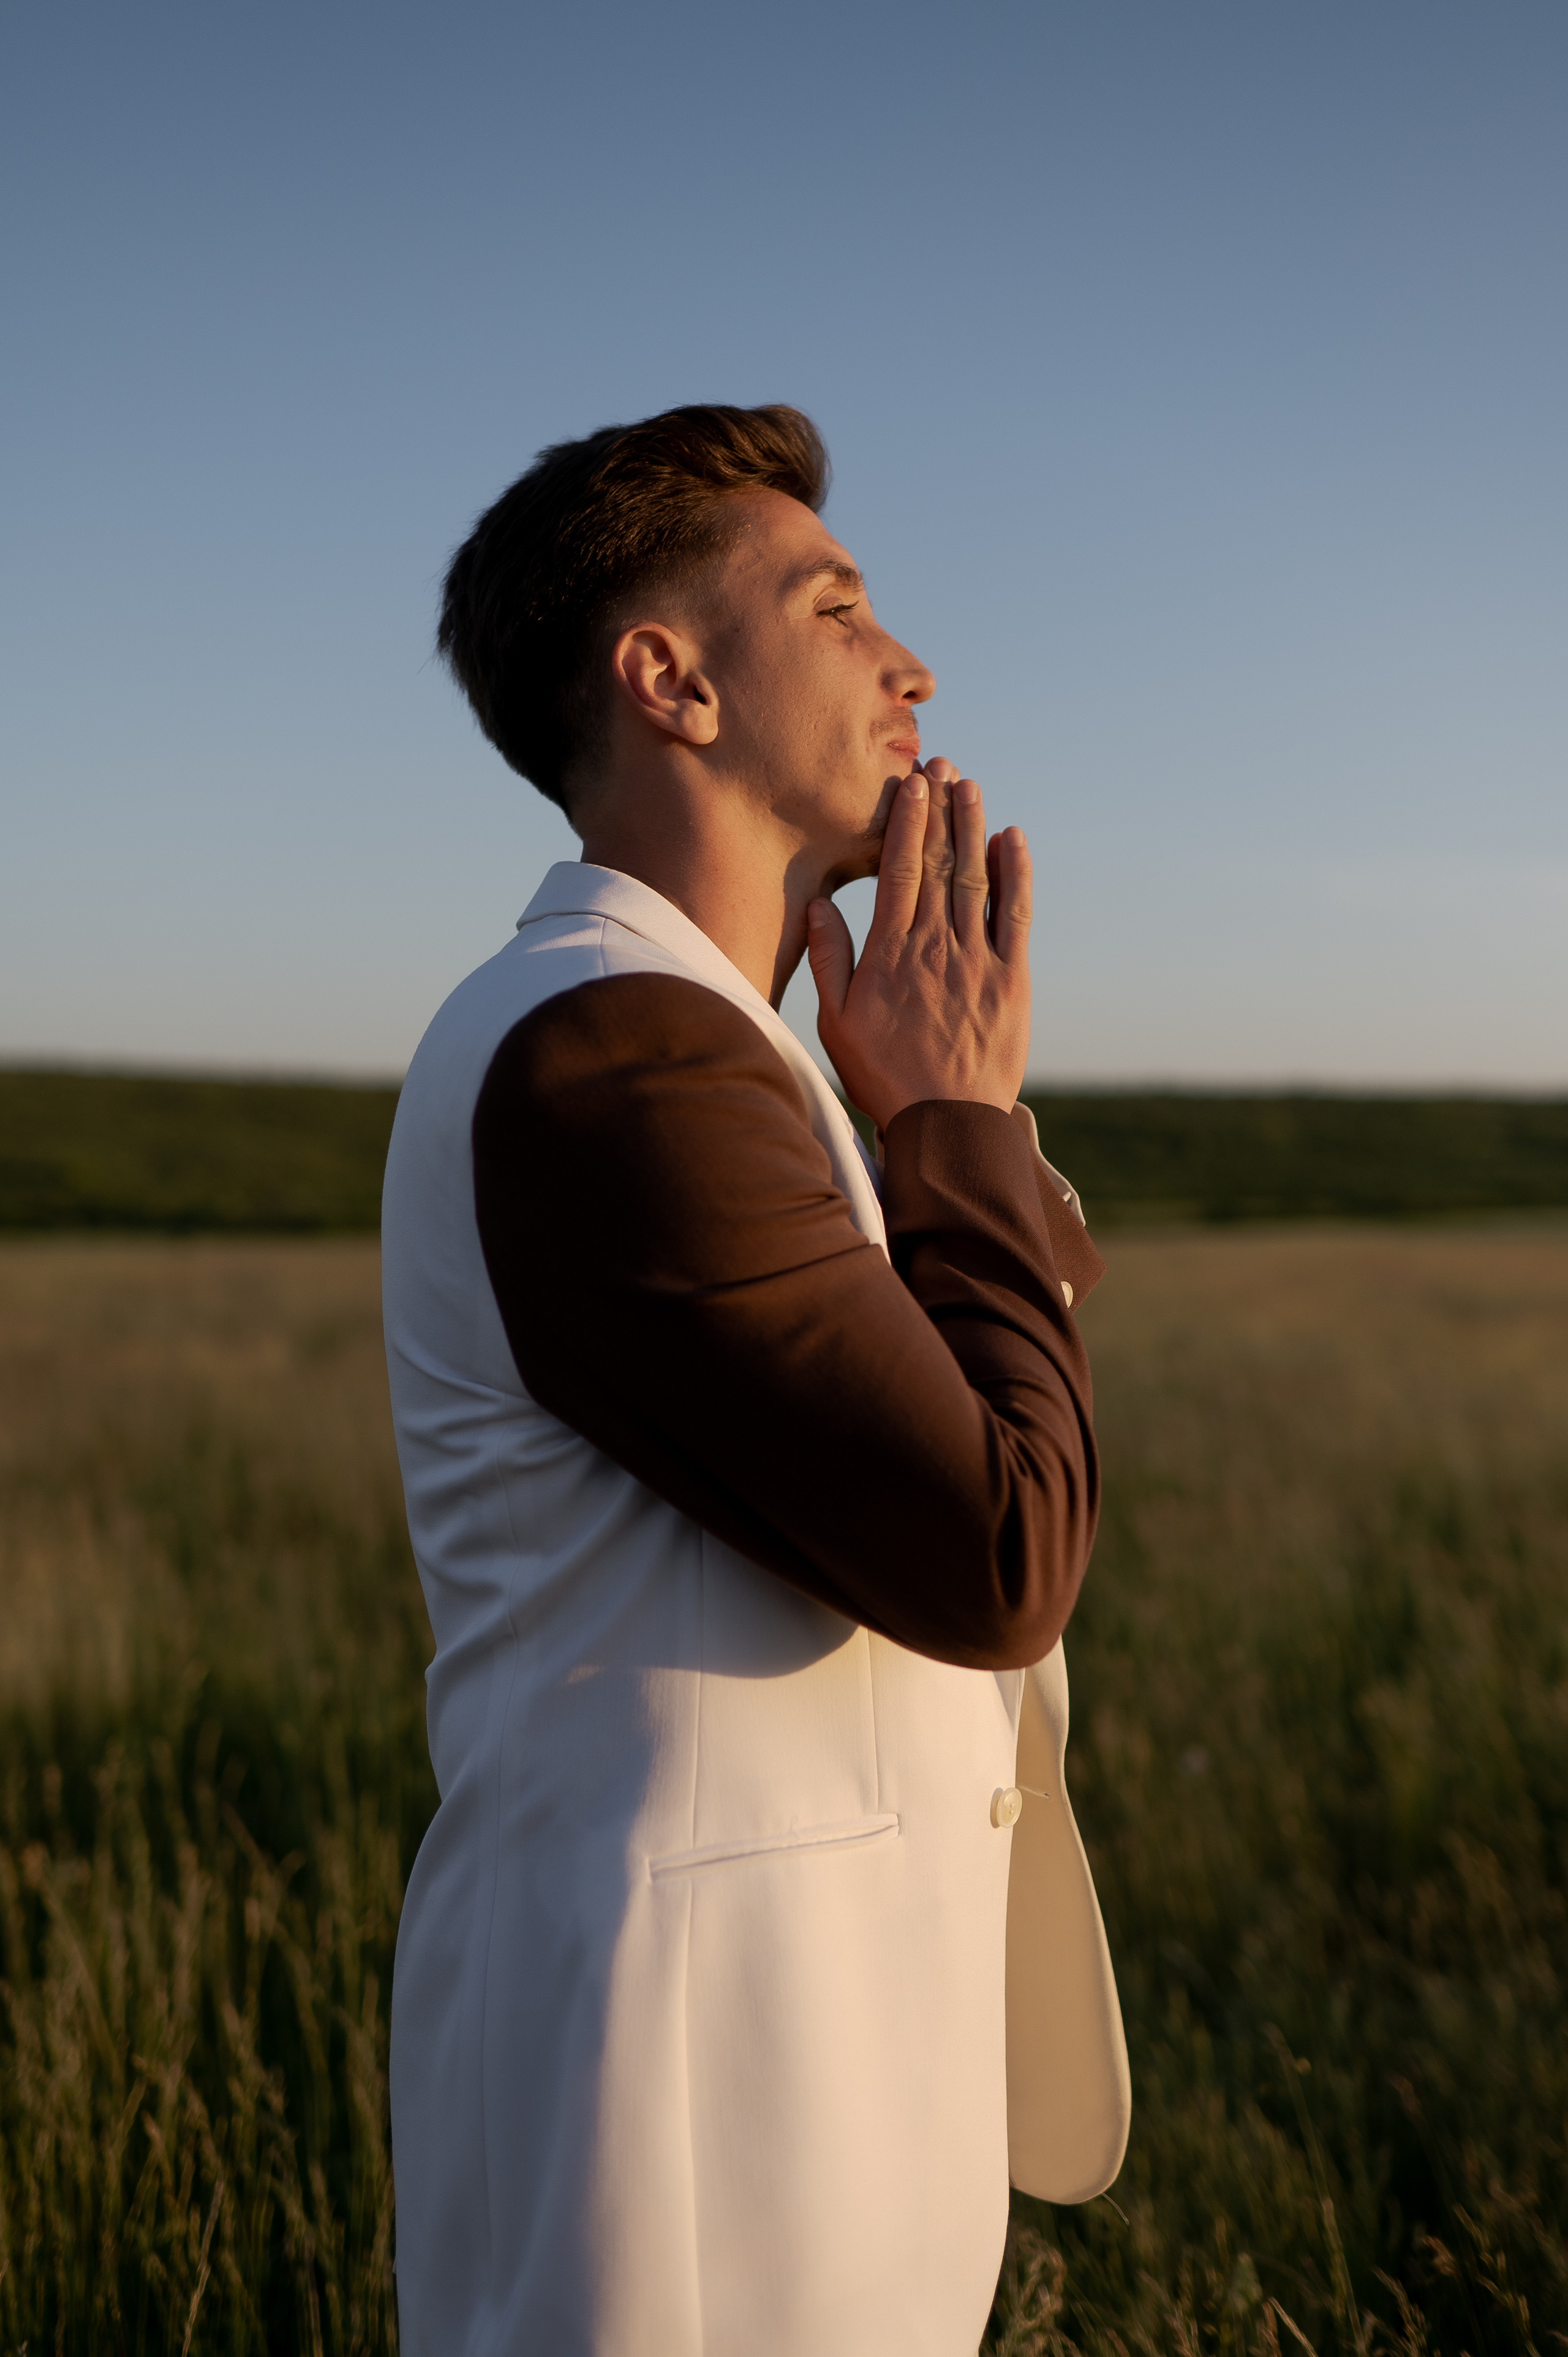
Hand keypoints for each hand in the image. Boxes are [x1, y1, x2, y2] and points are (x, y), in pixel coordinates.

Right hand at [807, 758, 1031, 1132]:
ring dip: (974, 827)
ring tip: (972, 787)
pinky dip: (1016, 874)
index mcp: (891, 953)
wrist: (946, 1124)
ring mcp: (978, 960)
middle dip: (941, 810)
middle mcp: (936, 946)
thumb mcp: (836, 1023)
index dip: (907, 821)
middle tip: (943, 765)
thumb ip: (829, 962)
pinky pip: (1017, 915)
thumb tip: (820, 907)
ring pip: (976, 878)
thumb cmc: (883, 1076)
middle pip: (939, 863)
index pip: (899, 870)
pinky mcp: (1012, 980)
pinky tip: (1011, 840)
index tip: (912, 784)